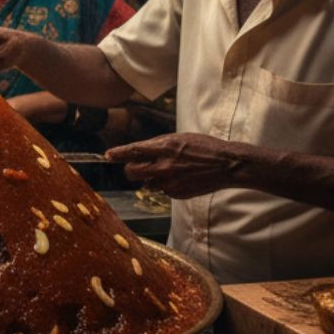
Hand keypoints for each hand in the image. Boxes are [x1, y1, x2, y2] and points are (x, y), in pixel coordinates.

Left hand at [104, 132, 251, 197]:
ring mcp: (170, 182)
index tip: (107, 155)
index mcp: (165, 147)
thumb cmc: (204, 147)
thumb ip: (159, 146)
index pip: (134, 151)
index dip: (118, 153)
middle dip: (131, 169)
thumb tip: (142, 152)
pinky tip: (181, 178)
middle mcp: (164, 165)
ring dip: (150, 178)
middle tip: (137, 166)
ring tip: (169, 170)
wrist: (226, 165)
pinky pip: (162, 191)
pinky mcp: (177, 194)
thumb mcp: (180, 139)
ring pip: (147, 183)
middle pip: (132, 172)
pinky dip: (166, 185)